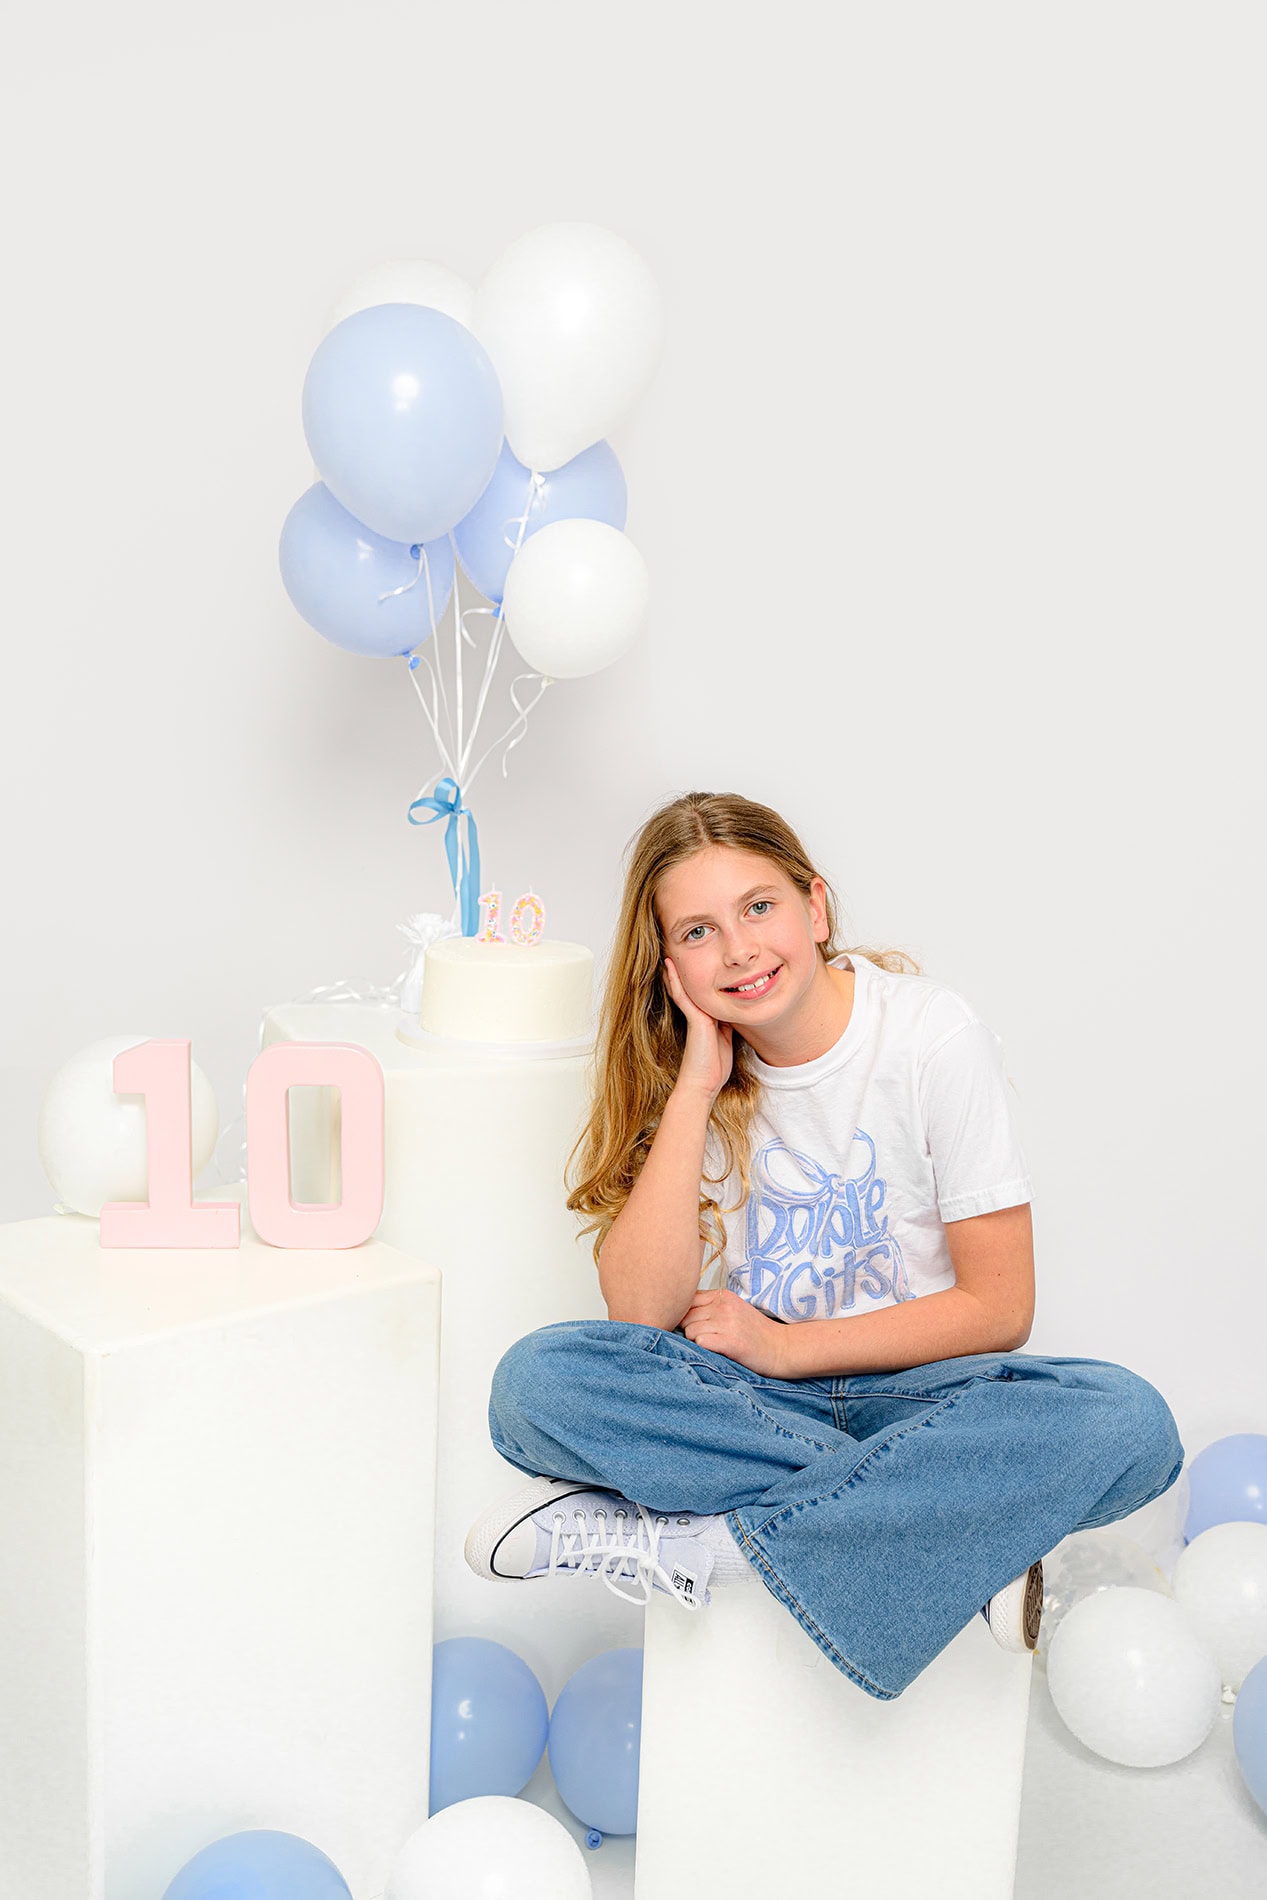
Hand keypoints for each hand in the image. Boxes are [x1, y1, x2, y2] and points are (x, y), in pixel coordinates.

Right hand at [663, 955, 733, 1101]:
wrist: (703, 1084)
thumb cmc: (714, 1067)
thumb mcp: (727, 1040)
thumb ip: (728, 1025)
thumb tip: (735, 1013)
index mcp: (707, 1018)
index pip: (704, 992)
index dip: (702, 977)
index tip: (700, 962)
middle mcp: (698, 1014)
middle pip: (693, 986)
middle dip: (687, 970)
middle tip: (681, 948)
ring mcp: (694, 1016)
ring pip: (686, 987)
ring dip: (677, 970)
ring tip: (671, 951)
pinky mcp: (694, 1019)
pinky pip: (682, 996)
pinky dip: (676, 981)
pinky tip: (670, 967)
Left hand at [677, 1287, 791, 1378]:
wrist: (781, 1348)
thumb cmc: (755, 1332)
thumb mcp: (733, 1309)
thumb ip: (709, 1306)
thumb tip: (677, 1314)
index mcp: (723, 1295)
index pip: (687, 1300)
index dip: (684, 1314)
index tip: (692, 1325)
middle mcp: (724, 1306)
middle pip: (685, 1317)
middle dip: (690, 1330)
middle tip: (706, 1339)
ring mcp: (727, 1323)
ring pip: (690, 1331)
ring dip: (696, 1342)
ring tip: (714, 1345)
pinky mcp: (730, 1341)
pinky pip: (700, 1343)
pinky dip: (703, 1349)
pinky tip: (717, 1351)